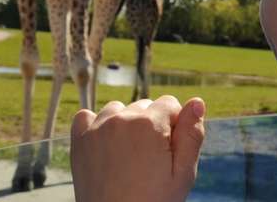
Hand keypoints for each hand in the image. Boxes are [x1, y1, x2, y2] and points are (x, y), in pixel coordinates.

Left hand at [70, 95, 206, 201]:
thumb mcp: (182, 174)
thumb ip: (192, 136)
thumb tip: (197, 102)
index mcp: (149, 124)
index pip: (170, 104)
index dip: (175, 126)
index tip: (169, 151)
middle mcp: (120, 118)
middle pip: (145, 106)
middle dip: (151, 125)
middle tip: (150, 160)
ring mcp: (96, 127)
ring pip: (118, 110)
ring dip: (125, 124)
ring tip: (129, 156)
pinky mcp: (79, 139)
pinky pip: (88, 116)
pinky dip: (96, 126)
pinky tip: (105, 147)